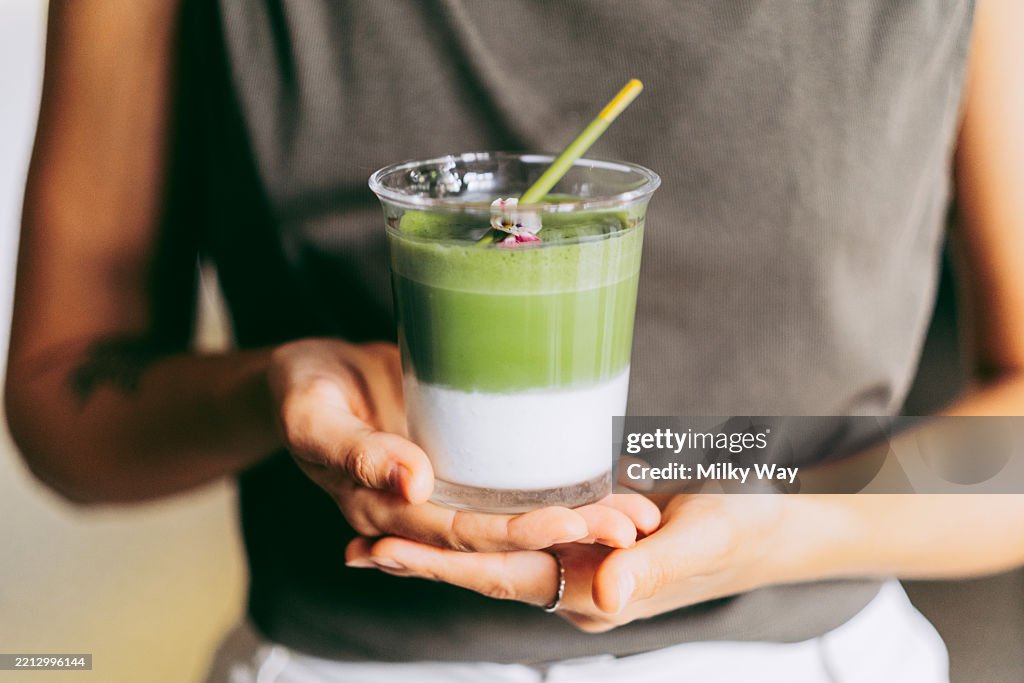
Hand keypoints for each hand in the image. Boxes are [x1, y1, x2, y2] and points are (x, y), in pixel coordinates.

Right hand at [268, 339, 658, 549]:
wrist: (310, 377)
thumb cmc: (303, 392)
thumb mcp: (313, 417)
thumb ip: (355, 452)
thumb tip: (412, 484)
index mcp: (387, 515)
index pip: (463, 534)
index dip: (518, 532)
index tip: (573, 522)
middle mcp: (425, 513)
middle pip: (504, 534)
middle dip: (569, 533)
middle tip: (631, 524)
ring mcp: (448, 492)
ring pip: (517, 514)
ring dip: (577, 519)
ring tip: (638, 512)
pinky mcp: (464, 465)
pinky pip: (513, 483)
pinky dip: (560, 486)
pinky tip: (605, 480)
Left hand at [345, 494, 793, 631]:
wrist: (775, 523)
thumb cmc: (745, 525)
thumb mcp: (706, 537)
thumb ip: (653, 566)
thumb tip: (598, 589)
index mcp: (598, 590)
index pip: (505, 578)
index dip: (442, 566)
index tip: (384, 551)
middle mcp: (579, 586)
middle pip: (486, 573)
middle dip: (422, 561)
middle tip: (355, 546)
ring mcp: (581, 568)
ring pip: (498, 558)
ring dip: (440, 550)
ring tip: (378, 537)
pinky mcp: (588, 543)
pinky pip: (523, 539)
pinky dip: (479, 533)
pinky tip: (449, 520)